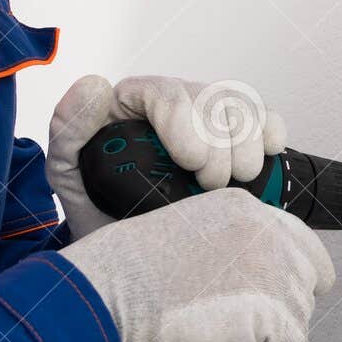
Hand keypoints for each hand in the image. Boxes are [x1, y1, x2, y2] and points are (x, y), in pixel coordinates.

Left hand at [46, 72, 287, 243]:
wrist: (130, 256)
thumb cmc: (99, 213)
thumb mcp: (70, 176)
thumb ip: (70, 132)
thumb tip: (95, 86)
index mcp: (132, 104)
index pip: (166, 92)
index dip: (186, 121)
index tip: (192, 162)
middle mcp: (173, 103)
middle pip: (211, 97)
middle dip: (221, 142)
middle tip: (212, 186)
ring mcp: (207, 117)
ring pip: (241, 106)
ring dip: (247, 143)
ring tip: (238, 181)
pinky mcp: (237, 134)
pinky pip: (264, 116)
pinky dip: (271, 132)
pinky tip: (267, 154)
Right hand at [63, 186, 335, 341]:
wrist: (114, 292)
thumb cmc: (131, 268)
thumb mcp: (186, 227)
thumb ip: (227, 239)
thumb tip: (246, 270)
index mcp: (244, 207)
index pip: (300, 240)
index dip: (291, 270)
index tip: (281, 288)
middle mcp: (267, 232)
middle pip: (309, 276)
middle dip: (286, 301)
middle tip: (256, 319)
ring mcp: (273, 270)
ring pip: (302, 311)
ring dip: (276, 330)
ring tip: (238, 335)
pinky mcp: (271, 311)